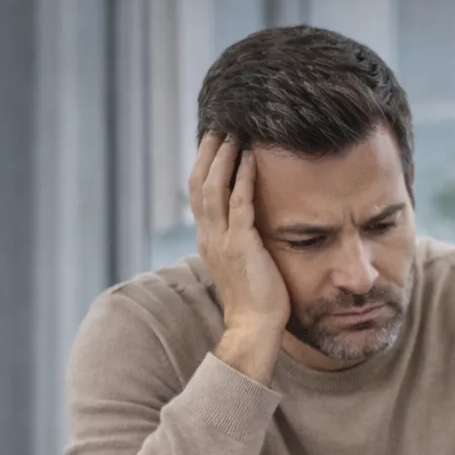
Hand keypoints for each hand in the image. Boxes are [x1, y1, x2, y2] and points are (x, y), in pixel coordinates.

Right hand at [189, 133, 290, 383]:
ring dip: (223, 158)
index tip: (214, 143)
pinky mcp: (242, 246)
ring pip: (214, 188)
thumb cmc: (256, 301)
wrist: (254, 329)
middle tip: (219, 126)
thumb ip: (240, 244)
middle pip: (199, 184)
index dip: (204, 166)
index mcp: (208, 240)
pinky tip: (250, 158)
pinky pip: (239, 204)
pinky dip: (243, 178)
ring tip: (233, 133)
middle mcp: (209, 236)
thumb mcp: (242, 266)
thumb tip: (248, 230)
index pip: (199, 194)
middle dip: (208, 153)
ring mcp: (222, 240)